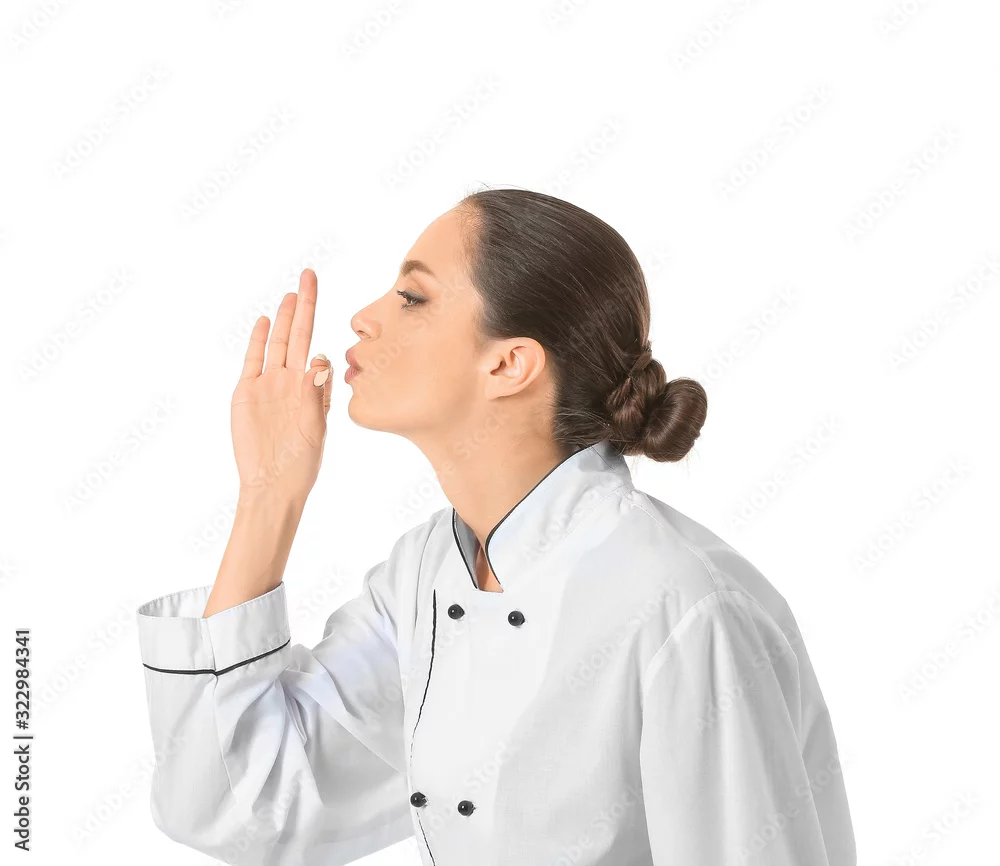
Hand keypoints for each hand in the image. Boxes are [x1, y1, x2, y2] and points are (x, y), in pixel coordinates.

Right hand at [231, 269, 332, 502]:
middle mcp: (292, 382)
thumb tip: (319, 362)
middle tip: (311, 275)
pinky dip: (260, 340)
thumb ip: (316, 398)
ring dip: (285, 317)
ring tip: (293, 292)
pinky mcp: (246, 393)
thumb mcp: (316, 430)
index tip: (339, 333)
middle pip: (300, 335)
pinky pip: (253, 360)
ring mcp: (268, 385)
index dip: (328, 341)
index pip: (322, 355)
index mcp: (313, 391)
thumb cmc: (301, 465)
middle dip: (306, 306)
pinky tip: (267, 320)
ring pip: (278, 342)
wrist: (271, 486)